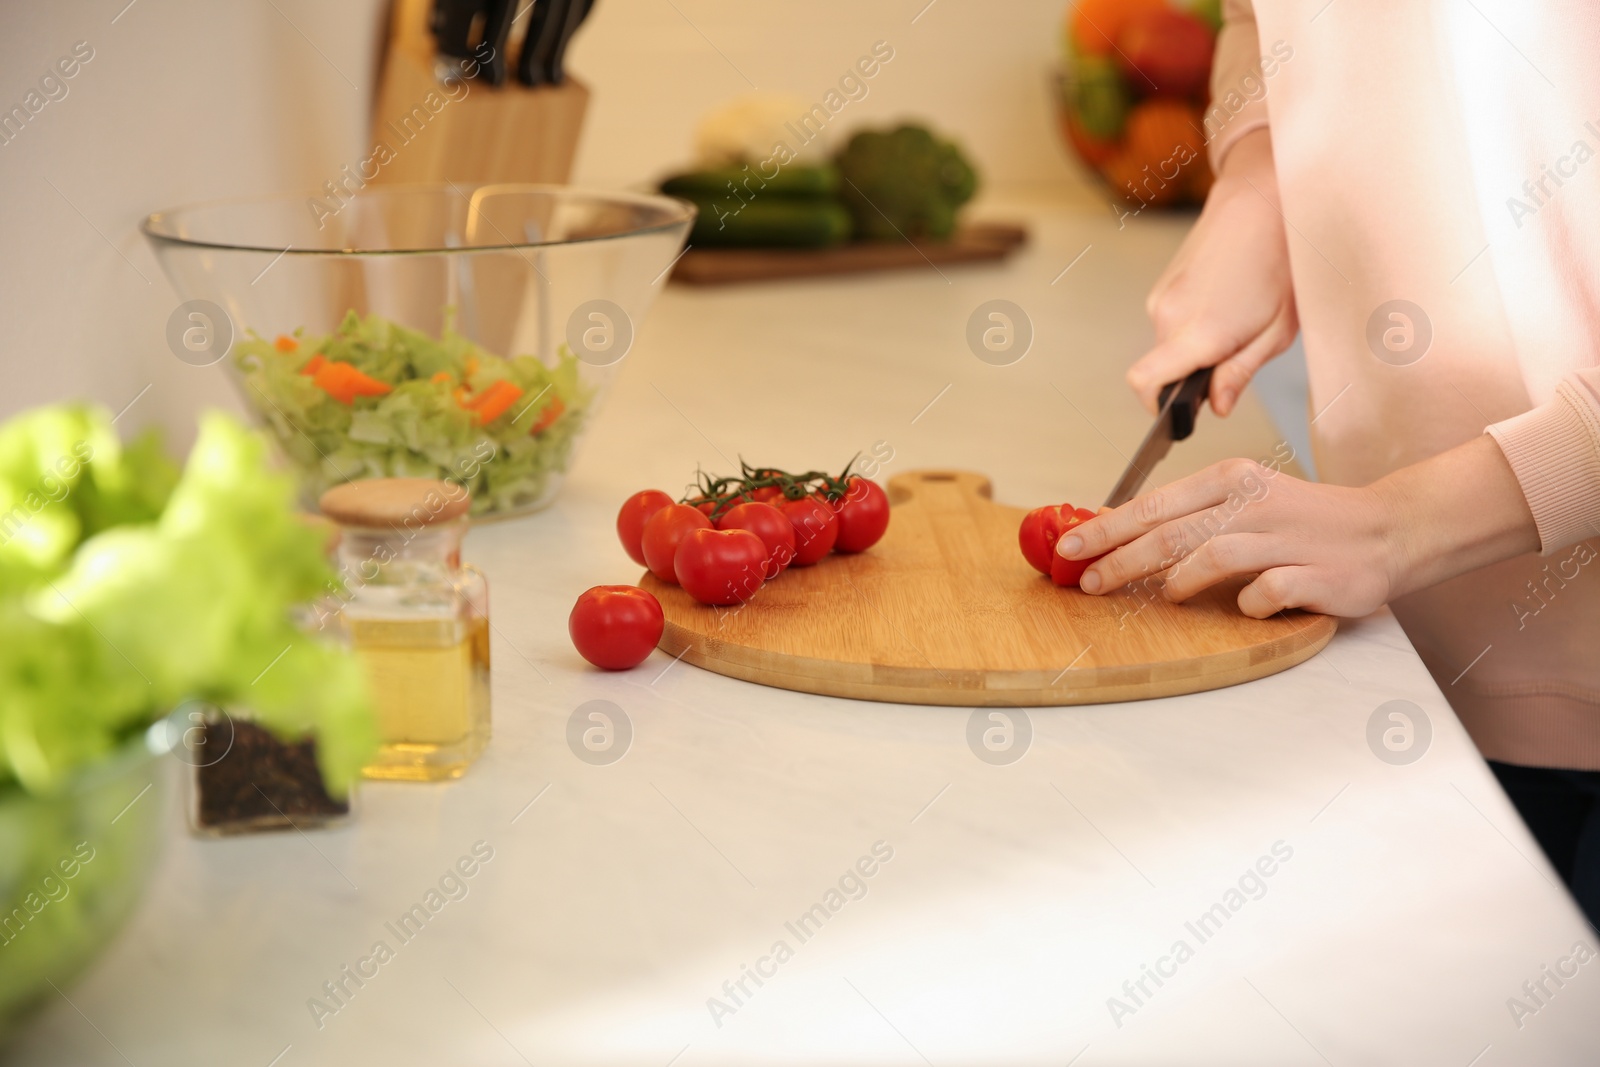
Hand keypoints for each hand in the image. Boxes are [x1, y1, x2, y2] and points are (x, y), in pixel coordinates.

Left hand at [1057, 438, 1539, 618]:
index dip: (1106, 528)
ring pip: (1210, 555)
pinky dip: (1247, 602)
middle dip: (1119, 559)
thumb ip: (1192, 516)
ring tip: (1161, 598)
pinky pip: (1265, 591)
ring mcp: (1284, 538)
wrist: (1388, 529)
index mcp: (1231, 480)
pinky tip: (1243, 607)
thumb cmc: (1305, 521)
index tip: (1068, 547)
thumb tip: (1122, 536)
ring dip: (1176, 581)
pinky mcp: (1314, 574)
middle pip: (1169, 532)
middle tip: (1086, 582)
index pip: (1153, 504)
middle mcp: (1253, 503)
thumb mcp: (1245, 501)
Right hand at [1127, 129, 1297, 417]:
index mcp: (1197, 334)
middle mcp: (1168, 316)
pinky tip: (1229, 301)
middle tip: (1237, 353)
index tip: (1182, 411)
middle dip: (1192, 373)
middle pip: (1162, 368)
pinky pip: (1171, 321)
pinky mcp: (1164, 284)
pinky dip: (1193, 324)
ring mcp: (1161, 297)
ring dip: (1195, 346)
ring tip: (1240, 319)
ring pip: (1168, 345)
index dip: (1157, 406)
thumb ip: (1239, 373)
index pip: (1144, 383)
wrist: (1262, 199)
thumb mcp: (1276, 331)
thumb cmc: (1281, 262)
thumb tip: (1216, 407)